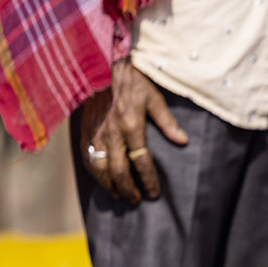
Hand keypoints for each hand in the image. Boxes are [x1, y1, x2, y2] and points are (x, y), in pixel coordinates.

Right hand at [78, 59, 188, 204]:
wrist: (102, 66)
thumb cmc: (132, 80)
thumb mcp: (154, 98)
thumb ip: (168, 122)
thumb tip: (183, 141)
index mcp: (131, 126)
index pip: (142, 161)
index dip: (149, 181)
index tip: (154, 194)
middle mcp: (112, 133)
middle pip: (118, 171)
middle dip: (128, 189)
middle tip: (136, 200)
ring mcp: (95, 133)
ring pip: (100, 168)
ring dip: (110, 185)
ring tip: (119, 195)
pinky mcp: (84, 130)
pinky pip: (87, 158)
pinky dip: (94, 173)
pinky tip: (101, 180)